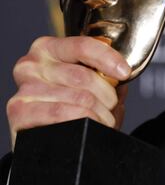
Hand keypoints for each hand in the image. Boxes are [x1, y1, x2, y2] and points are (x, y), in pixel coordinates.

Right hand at [6, 36, 130, 148]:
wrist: (45, 138)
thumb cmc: (68, 105)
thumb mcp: (85, 83)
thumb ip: (103, 74)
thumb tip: (122, 72)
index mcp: (49, 49)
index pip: (83, 46)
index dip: (109, 59)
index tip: (124, 73)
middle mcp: (31, 65)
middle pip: (84, 77)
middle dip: (107, 96)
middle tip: (111, 107)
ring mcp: (24, 89)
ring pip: (79, 98)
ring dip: (100, 114)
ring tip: (102, 120)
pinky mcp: (19, 112)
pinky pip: (62, 113)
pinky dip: (84, 122)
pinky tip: (89, 126)